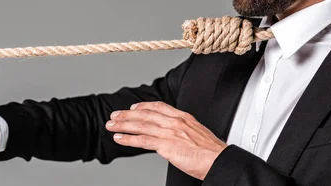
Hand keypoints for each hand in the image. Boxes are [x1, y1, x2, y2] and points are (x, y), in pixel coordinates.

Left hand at [106, 101, 226, 179]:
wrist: (219, 160)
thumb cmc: (212, 152)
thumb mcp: (198, 134)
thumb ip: (185, 131)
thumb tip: (177, 135)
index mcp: (184, 118)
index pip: (159, 106)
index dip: (144, 106)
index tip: (134, 107)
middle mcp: (175, 122)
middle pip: (145, 114)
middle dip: (127, 114)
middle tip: (114, 115)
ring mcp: (169, 133)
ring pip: (140, 125)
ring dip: (123, 125)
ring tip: (111, 125)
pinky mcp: (166, 145)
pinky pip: (142, 140)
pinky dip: (128, 139)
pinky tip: (119, 138)